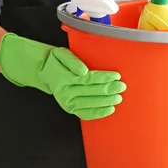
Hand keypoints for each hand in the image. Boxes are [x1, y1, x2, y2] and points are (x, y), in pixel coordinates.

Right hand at [0, 33, 125, 119]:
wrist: (45, 72)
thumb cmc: (56, 61)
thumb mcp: (61, 54)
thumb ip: (72, 61)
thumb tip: (84, 71)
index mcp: (63, 78)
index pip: (87, 79)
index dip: (103, 78)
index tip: (116, 75)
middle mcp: (64, 92)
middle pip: (91, 91)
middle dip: (108, 89)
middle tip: (122, 87)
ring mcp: (67, 103)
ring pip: (90, 104)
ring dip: (106, 101)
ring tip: (118, 98)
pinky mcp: (70, 109)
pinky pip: (85, 113)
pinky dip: (98, 113)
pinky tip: (109, 109)